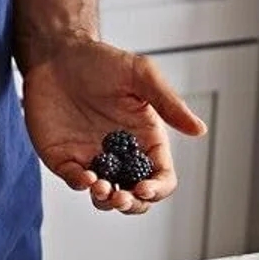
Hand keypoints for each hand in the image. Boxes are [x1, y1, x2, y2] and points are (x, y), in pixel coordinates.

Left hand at [20, 34, 207, 213]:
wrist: (58, 54)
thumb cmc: (102, 61)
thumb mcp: (141, 76)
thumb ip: (168, 103)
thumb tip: (200, 130)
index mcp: (145, 139)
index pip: (160, 177)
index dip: (157, 189)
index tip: (145, 187)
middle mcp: (120, 155)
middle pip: (134, 197)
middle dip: (131, 204)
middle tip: (122, 196)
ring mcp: (91, 158)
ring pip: (105, 197)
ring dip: (106, 200)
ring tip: (102, 187)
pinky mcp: (64, 157)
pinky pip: (74, 180)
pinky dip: (80, 184)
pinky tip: (85, 178)